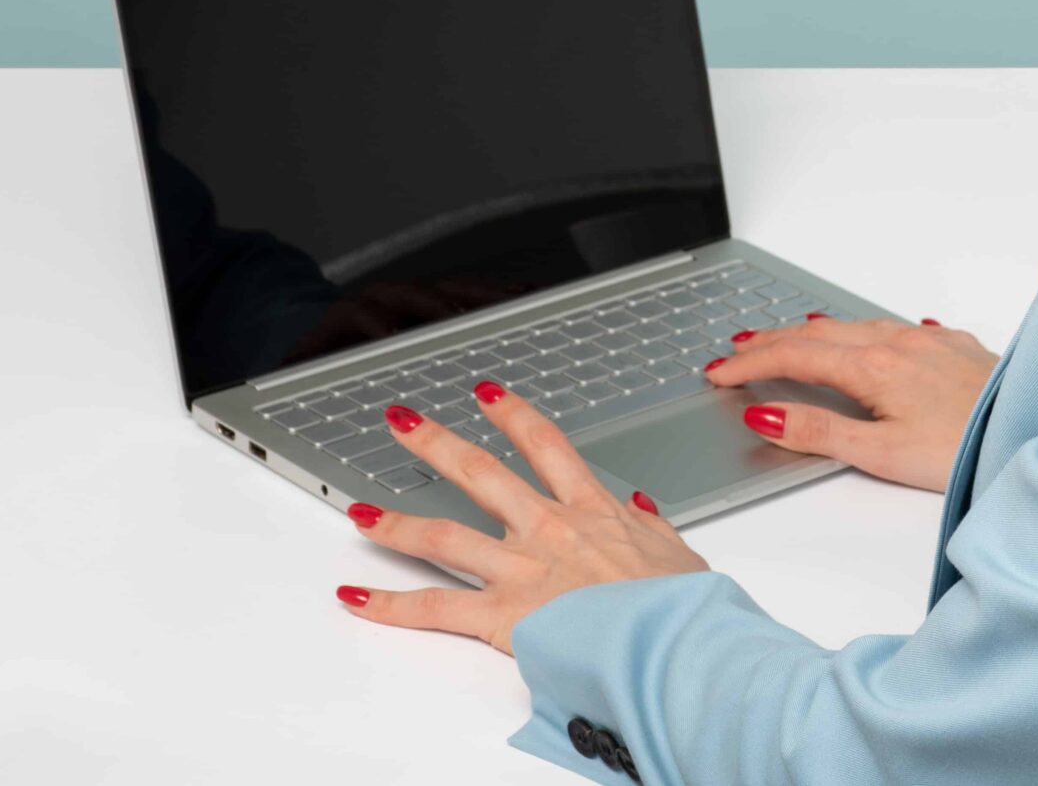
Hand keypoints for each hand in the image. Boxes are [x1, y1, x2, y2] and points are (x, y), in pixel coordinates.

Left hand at [333, 382, 710, 654]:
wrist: (673, 641)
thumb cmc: (680, 608)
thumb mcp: (677, 555)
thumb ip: (650, 529)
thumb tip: (638, 509)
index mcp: (593, 512)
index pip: (546, 447)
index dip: (513, 415)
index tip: (489, 395)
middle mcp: (549, 529)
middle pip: (481, 472)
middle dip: (437, 443)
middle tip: (405, 422)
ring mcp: (522, 569)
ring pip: (444, 536)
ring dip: (395, 521)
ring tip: (358, 510)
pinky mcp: (503, 615)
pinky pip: (435, 608)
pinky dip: (391, 605)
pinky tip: (357, 599)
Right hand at [707, 315, 998, 493]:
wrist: (1035, 431)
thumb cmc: (967, 452)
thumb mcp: (882, 455)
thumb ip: (820, 432)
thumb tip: (765, 415)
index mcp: (876, 367)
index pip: (795, 357)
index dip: (751, 364)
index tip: (718, 372)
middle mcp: (901, 343)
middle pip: (820, 334)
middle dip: (772, 341)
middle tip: (736, 350)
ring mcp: (931, 341)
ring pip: (858, 326)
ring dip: (815, 333)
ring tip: (788, 339)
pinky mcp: (958, 347)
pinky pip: (897, 329)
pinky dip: (865, 332)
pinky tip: (869, 338)